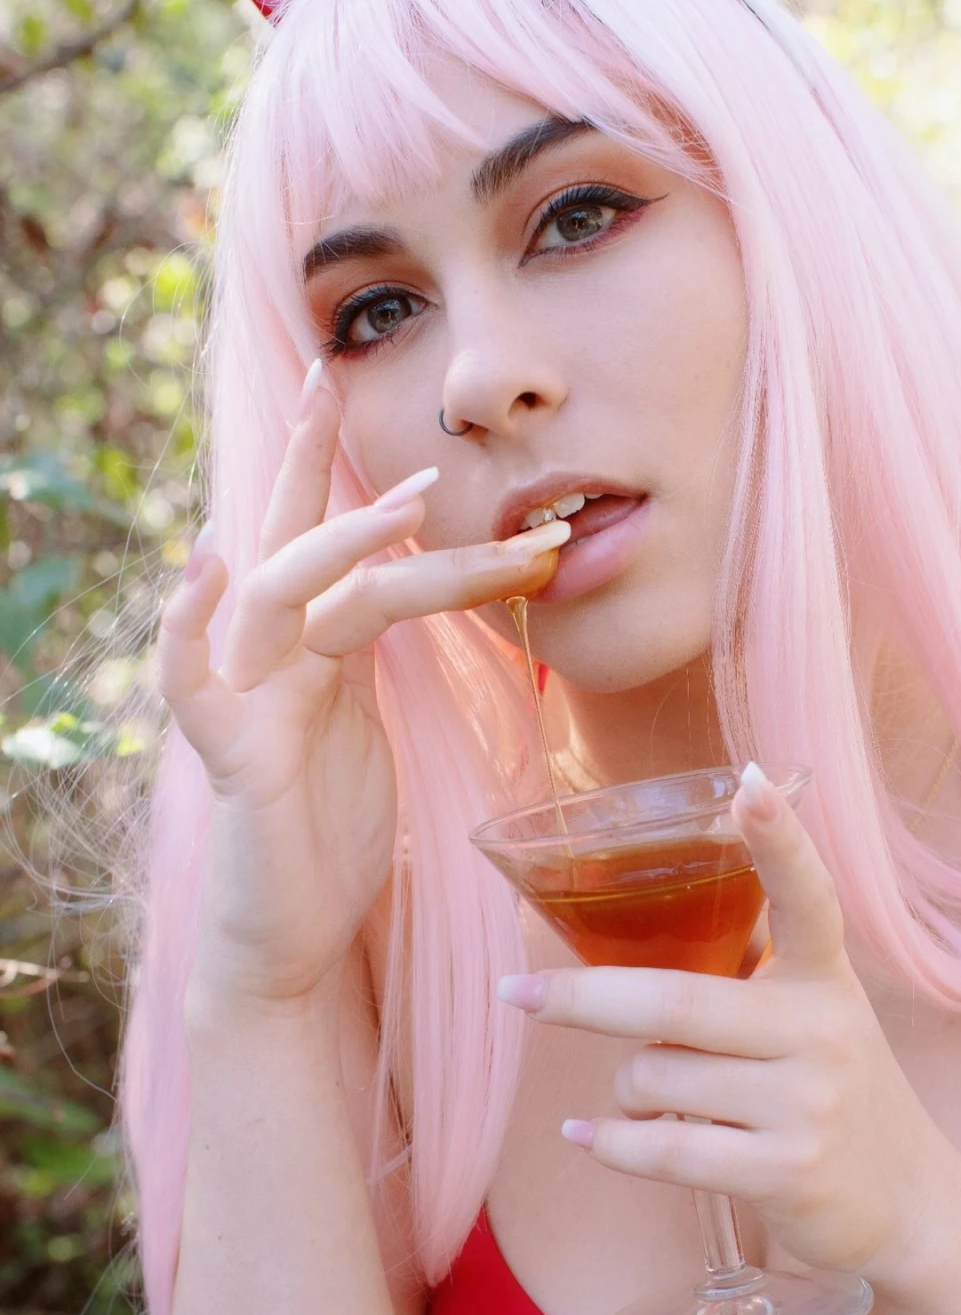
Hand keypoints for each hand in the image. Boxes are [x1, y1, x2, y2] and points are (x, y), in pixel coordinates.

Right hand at [157, 358, 571, 1015]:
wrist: (294, 933)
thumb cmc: (329, 828)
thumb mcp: (367, 715)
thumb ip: (372, 646)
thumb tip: (419, 580)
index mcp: (308, 644)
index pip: (320, 535)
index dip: (332, 463)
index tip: (349, 381)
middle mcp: (269, 657)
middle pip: (292, 539)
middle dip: (316, 462)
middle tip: (352, 390)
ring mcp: (248, 703)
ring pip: (279, 597)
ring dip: (338, 543)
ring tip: (407, 506)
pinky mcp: (236, 760)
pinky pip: (193, 687)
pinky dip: (187, 630)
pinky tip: (201, 571)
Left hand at [495, 764, 955, 1281]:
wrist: (908, 1204)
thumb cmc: (825, 1092)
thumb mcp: (808, 1019)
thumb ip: (742, 979)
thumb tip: (611, 959)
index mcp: (825, 977)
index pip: (808, 897)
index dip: (779, 839)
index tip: (749, 783)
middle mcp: (824, 1030)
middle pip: (676, 1000)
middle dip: (581, 999)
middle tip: (515, 992)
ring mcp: (810, 1105)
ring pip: (658, 1077)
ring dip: (627, 1090)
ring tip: (651, 1098)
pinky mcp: (789, 1172)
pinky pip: (665, 1150)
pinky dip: (612, 1144)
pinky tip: (587, 1136)